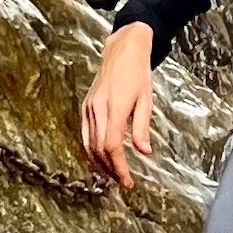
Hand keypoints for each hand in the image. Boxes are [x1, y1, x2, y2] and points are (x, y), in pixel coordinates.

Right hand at [81, 22, 154, 188]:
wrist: (123, 50)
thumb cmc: (139, 73)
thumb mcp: (146, 99)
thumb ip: (142, 127)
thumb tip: (144, 153)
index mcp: (115, 107)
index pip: (112, 146)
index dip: (119, 167)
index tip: (128, 181)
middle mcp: (98, 108)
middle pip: (99, 149)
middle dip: (111, 169)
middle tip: (123, 182)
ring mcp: (89, 107)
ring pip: (89, 144)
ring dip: (100, 163)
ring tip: (114, 174)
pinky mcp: (85, 106)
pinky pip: (85, 134)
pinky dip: (91, 150)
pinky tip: (100, 158)